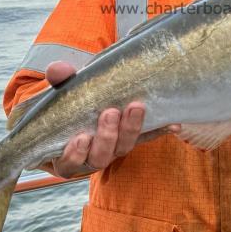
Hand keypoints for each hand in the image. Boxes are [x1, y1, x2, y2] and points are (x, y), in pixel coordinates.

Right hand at [41, 61, 178, 177]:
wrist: (87, 102)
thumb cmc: (66, 104)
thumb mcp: (60, 91)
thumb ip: (59, 81)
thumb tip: (58, 69)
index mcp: (67, 154)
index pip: (69, 162)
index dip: (75, 154)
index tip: (81, 138)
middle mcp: (91, 157)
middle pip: (101, 157)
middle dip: (107, 136)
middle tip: (111, 113)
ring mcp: (114, 149)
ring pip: (124, 148)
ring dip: (130, 129)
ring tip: (135, 107)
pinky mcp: (133, 139)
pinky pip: (147, 138)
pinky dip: (159, 131)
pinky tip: (173, 125)